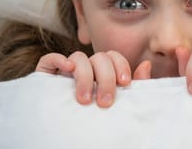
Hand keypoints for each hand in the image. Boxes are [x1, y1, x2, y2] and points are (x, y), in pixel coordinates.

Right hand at [36, 51, 150, 107]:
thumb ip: (134, 85)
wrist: (64, 134)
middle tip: (105, 102)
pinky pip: (50, 58)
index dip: (121, 66)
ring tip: (85, 100)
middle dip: (105, 78)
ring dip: (85, 76)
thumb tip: (146, 65)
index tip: (125, 84)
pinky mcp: (45, 74)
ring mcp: (65, 69)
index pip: (113, 57)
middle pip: (99, 57)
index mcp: (101, 70)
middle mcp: (85, 66)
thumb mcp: (118, 103)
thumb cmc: (96, 116)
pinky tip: (67, 69)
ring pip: (78, 57)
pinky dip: (59, 60)